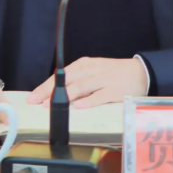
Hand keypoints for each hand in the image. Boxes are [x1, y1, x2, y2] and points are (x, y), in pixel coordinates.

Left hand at [27, 57, 147, 107]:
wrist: (140, 72)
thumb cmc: (113, 74)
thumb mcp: (93, 72)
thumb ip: (76, 81)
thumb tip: (53, 95)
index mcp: (84, 65)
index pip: (61, 75)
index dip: (45, 86)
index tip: (33, 97)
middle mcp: (92, 70)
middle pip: (67, 80)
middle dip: (49, 91)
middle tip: (36, 102)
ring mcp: (104, 80)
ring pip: (81, 86)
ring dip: (65, 95)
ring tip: (51, 104)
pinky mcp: (115, 90)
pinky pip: (100, 96)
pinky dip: (89, 101)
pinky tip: (78, 106)